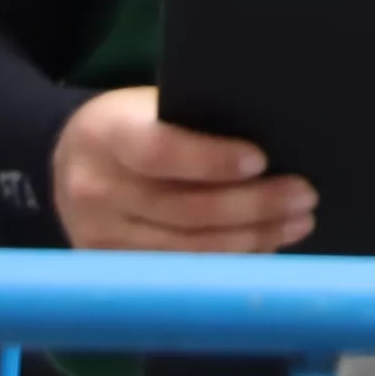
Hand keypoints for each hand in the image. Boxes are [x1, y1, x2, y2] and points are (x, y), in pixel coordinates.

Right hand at [52, 89, 312, 252]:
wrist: (70, 158)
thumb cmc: (135, 123)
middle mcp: (96, 189)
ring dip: (251, 238)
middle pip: (182, 209)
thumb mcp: (152, 106)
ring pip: (185, 247)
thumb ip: (197, 124)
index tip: (262, 160)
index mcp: (107, 135)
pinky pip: (178, 268)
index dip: (212, 161)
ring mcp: (98, 234)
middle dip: (253, 205)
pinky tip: (264, 244)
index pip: (160, 153)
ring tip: (298, 222)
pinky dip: (228, 259)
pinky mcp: (110, 264)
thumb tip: (276, 139)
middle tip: (304, 195)